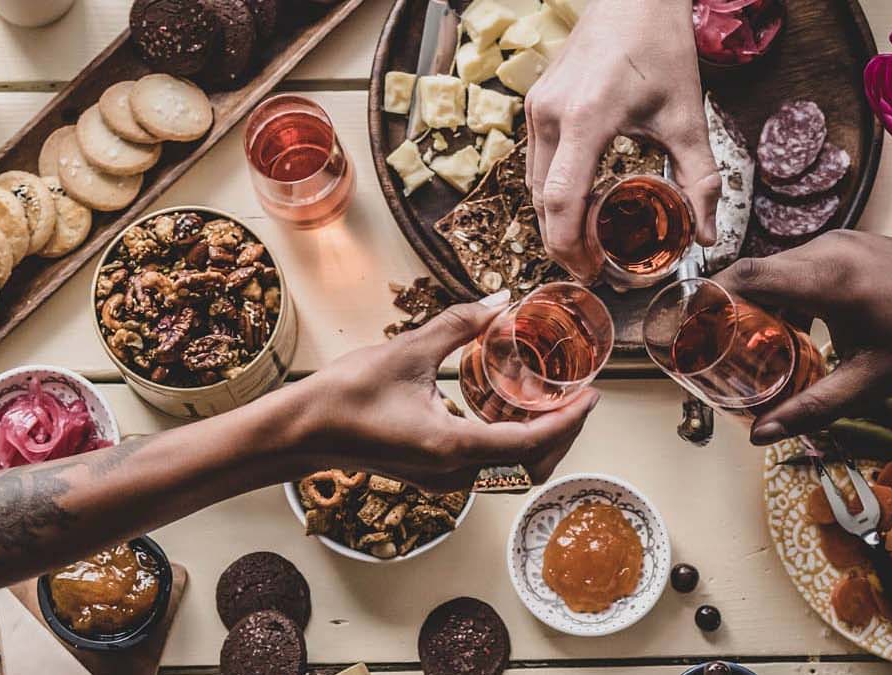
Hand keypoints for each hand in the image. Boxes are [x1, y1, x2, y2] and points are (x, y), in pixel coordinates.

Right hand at [294, 294, 599, 491]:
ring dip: (540, 437)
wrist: (299, 432)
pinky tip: (512, 406)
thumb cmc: (344, 396)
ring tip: (554, 398)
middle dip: (564, 431)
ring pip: (512, 468)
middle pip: (532, 463)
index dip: (570, 419)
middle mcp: (456, 474)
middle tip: (581, 395)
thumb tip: (501, 300)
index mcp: (454, 448)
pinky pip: (490, 464)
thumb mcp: (407, 351)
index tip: (593, 395)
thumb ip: (459, 325)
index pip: (533, 441)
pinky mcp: (435, 474)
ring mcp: (445, 480)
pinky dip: (512, 439)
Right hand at [525, 0, 719, 281]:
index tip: (591, 273)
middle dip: (562, 242)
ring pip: (534, 182)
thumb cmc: (661, 48)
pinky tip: (581, 205)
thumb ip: (699, 179)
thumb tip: (708, 235)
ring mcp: (537, 105)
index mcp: (588, 117)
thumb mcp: (688, 116)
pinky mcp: (536, 101)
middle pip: (542, 200)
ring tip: (587, 244)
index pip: (562, 200)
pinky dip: (553, 190)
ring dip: (556, 218)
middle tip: (592, 270)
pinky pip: (536, 159)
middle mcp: (552, 113)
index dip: (570, 246)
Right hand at [712, 230, 891, 444]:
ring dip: (761, 303)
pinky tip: (796, 329)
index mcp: (826, 278)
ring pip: (778, 269)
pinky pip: (801, 265)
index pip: (746, 276)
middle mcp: (826, 250)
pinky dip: (787, 294)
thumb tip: (763, 434)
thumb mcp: (871, 380)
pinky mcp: (850, 245)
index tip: (691, 329)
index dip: (710, 299)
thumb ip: (812, 407)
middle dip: (731, 310)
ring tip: (756, 346)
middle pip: (756, 273)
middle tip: (718, 349)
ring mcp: (839, 243)